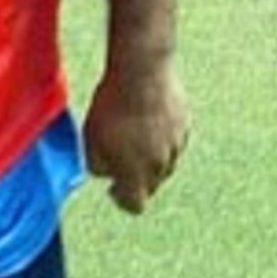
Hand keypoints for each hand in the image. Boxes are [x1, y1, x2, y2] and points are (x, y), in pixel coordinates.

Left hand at [83, 58, 189, 214]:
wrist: (142, 72)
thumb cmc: (112, 107)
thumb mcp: (91, 140)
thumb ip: (97, 165)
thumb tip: (106, 173)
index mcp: (137, 175)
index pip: (135, 205)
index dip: (122, 200)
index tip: (114, 188)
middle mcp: (161, 166)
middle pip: (151, 185)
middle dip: (136, 178)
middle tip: (122, 159)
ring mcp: (177, 145)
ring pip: (164, 163)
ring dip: (150, 157)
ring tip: (134, 135)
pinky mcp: (185, 124)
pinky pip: (173, 140)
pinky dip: (162, 138)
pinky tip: (148, 119)